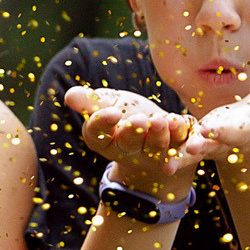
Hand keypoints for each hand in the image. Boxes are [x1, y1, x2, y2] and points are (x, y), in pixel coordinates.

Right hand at [64, 85, 198, 203]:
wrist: (155, 132)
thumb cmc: (125, 115)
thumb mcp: (108, 104)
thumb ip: (92, 102)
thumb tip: (70, 95)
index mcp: (105, 139)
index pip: (97, 134)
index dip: (101, 124)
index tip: (109, 112)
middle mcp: (128, 150)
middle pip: (127, 144)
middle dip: (133, 133)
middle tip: (139, 120)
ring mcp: (153, 154)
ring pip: (155, 147)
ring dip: (158, 135)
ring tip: (160, 120)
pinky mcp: (176, 151)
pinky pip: (179, 147)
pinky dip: (180, 136)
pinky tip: (179, 122)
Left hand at [183, 73, 249, 180]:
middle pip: (239, 134)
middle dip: (227, 132)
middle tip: (213, 130)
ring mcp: (227, 142)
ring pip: (214, 146)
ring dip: (202, 146)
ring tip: (191, 148)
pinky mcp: (207, 144)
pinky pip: (192, 152)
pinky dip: (180, 157)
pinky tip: (168, 165)